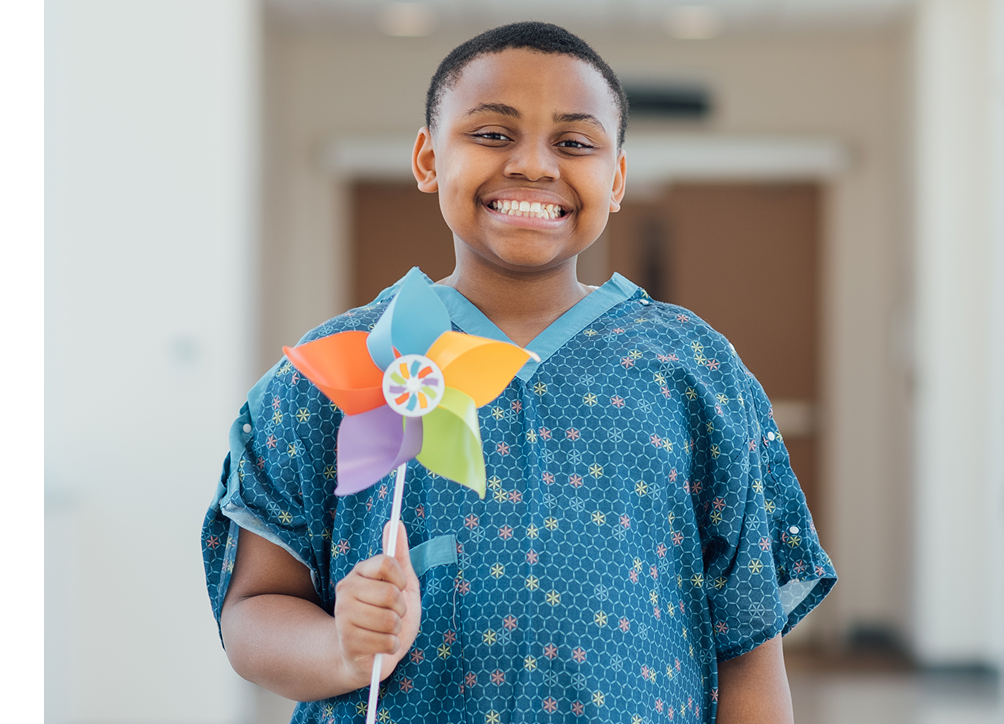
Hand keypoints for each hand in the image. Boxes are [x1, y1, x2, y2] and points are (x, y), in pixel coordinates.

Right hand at [333, 522, 421, 688]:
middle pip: (391, 593)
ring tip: (386, 631)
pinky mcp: (347, 641)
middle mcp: (345, 590)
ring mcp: (343, 616)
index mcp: (359, 572)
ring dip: (396, 630)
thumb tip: (396, 522)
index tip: (400, 588)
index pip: (386, 562)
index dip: (401, 578)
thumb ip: (399, 555)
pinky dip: (391, 646)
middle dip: (401, 609)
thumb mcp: (402, 584)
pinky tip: (380, 646)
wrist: (370, 654)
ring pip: (389, 619)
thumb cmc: (388, 615)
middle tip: (393, 615)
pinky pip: (386, 641)